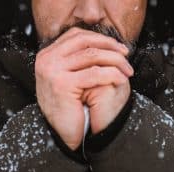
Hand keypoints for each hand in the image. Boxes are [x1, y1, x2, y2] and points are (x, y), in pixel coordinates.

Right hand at [35, 28, 132, 149]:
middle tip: (126, 55)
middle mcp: (46, 60)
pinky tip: (121, 79)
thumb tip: (101, 43)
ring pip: (91, 55)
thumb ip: (76, 60)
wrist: (63, 134)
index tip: (117, 47)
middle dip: (109, 46)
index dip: (100, 38)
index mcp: (47, 56)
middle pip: (84, 41)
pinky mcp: (62, 84)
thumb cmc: (69, 109)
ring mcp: (52, 71)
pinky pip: (94, 74)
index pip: (76, 36)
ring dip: (115, 60)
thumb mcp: (69, 78)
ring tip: (127, 70)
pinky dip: (112, 74)